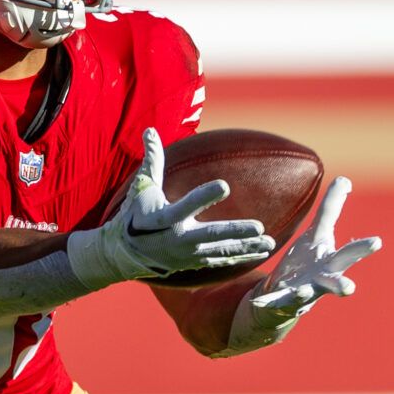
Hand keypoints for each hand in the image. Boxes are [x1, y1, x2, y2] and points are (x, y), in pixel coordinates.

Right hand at [68, 127, 275, 288]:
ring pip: (221, 251)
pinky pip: (221, 261)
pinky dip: (241, 258)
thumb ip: (152, 159)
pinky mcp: (194, 263)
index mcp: (163, 218)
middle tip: (259, 227)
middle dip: (236, 232)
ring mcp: (188, 254)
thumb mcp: (141, 187)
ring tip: (270, 243)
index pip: (186, 205)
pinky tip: (261, 253)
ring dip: (247, 247)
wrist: (123, 254)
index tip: (225, 185)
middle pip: (211, 235)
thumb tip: (150, 129)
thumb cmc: (134, 214)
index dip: (204, 196)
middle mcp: (177, 239)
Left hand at [228, 176, 380, 351]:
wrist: (286, 295)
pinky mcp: (282, 301)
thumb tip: (345, 179)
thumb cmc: (308, 261)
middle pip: (335, 281)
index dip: (363, 247)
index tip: (377, 242)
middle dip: (342, 285)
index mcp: (331, 262)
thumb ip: (332, 207)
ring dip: (305, 294)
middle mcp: (321, 280)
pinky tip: (261, 301)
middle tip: (350, 289)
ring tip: (303, 292)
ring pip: (306, 296)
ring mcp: (303, 293)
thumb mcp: (319, 232)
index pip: (349, 252)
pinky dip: (270, 301)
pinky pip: (276, 302)